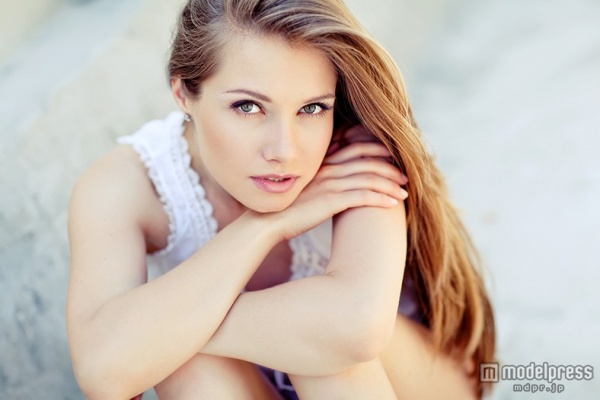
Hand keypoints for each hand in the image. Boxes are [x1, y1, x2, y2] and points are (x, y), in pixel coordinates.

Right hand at [270, 134, 407, 239]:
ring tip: (404, 193)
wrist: (266, 222)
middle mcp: (327, 169)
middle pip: (367, 160)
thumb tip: (335, 187)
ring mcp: (329, 184)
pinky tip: (393, 204)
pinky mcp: (330, 201)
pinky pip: (363, 196)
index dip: (377, 150)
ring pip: (369, 178)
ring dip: (391, 184)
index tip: (392, 157)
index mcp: (322, 163)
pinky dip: (381, 198)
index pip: (355, 147)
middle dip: (390, 167)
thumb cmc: (284, 209)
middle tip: (405, 177)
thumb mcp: (303, 189)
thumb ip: (321, 182)